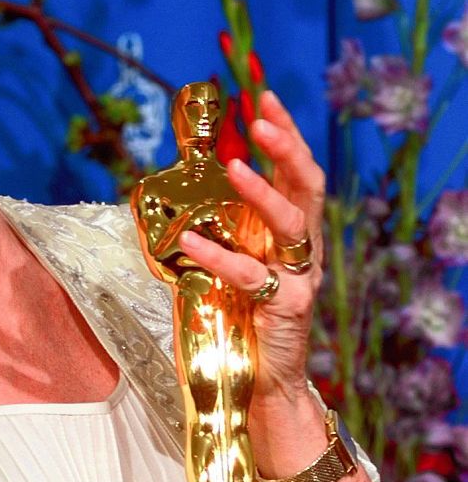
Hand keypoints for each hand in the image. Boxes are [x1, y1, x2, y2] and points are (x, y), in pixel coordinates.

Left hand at [178, 90, 323, 399]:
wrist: (260, 386)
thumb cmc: (239, 323)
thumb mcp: (225, 266)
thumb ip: (215, 232)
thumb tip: (174, 195)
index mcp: (291, 234)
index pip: (295, 172)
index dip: (285, 133)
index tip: (264, 96)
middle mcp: (302, 249)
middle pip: (306, 186)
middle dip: (286, 147)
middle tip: (262, 116)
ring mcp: (300, 278)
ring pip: (291, 224)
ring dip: (262, 192)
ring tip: (237, 167)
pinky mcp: (288, 309)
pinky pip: (252, 276)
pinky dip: (220, 257)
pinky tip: (193, 243)